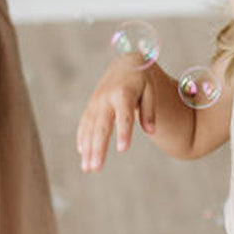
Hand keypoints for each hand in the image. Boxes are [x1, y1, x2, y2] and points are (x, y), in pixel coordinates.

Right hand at [76, 57, 157, 171]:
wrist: (124, 65)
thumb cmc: (141, 81)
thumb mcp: (150, 91)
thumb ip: (150, 111)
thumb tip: (151, 131)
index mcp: (123, 93)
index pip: (124, 116)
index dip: (124, 132)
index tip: (123, 150)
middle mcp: (106, 98)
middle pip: (102, 126)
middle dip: (98, 148)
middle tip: (95, 168)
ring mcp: (96, 103)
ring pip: (90, 128)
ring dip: (87, 149)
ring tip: (87, 168)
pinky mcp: (91, 106)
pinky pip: (84, 124)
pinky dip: (82, 138)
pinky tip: (82, 153)